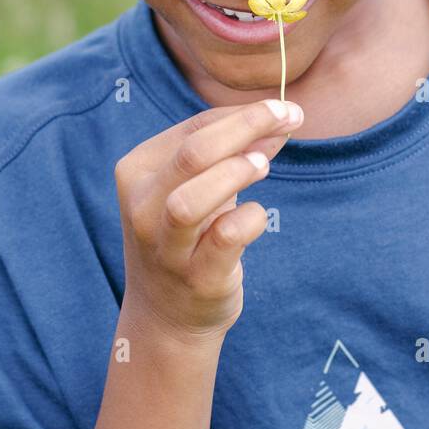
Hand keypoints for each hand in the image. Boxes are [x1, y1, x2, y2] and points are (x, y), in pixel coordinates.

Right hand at [114, 98, 303, 342]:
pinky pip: (225, 239)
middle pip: (192, 153)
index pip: (194, 128)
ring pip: (191, 201)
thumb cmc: (188, 236)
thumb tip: (284, 119)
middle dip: (247, 127)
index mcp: (138, 171)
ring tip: (264, 165)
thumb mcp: (200, 188)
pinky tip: (257, 216)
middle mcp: (142, 207)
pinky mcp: (195, 278)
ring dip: (235, 174)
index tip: (287, 111)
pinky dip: (251, 219)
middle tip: (290, 119)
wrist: (165, 317)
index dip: (245, 114)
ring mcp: (165, 247)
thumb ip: (235, 153)